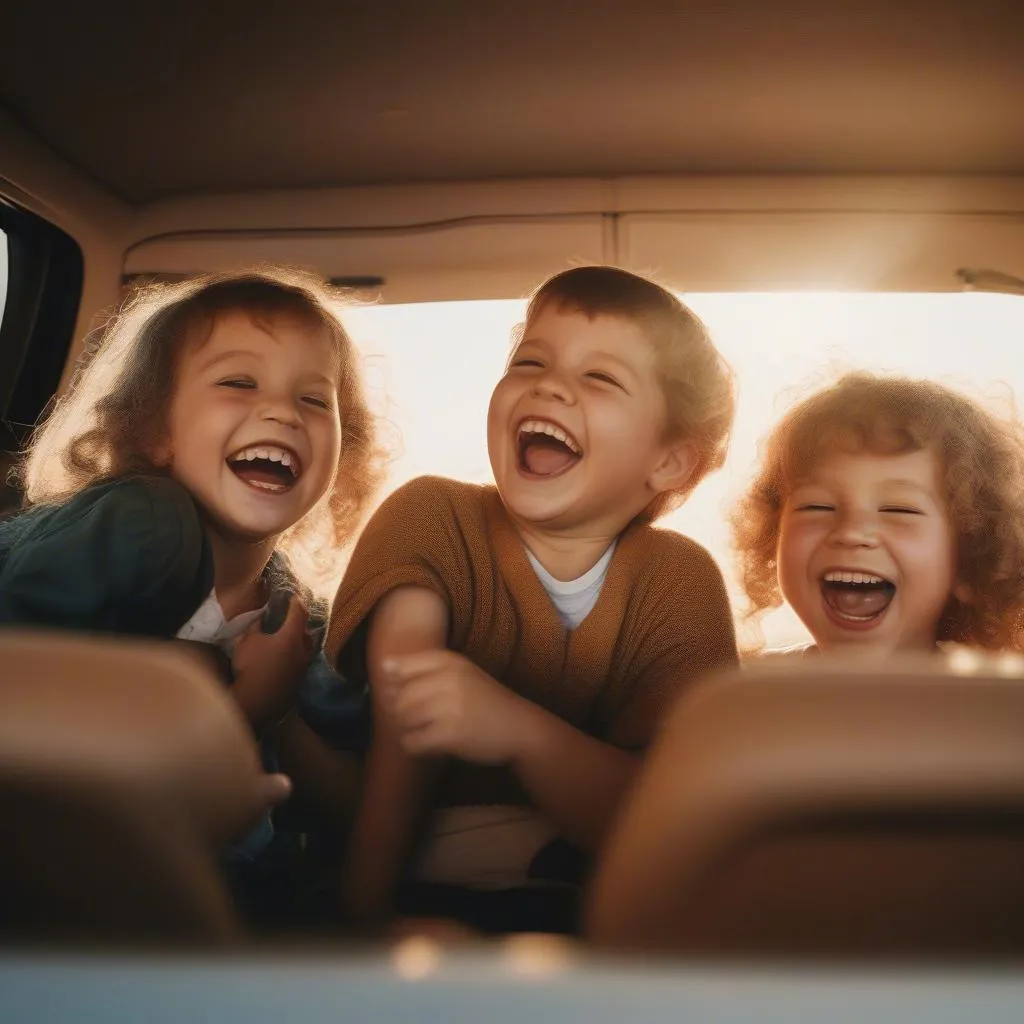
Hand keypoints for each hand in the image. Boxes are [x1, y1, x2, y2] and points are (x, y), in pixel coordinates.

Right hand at [231, 595, 311, 730]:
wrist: (256, 702)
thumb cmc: (251, 666)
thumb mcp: (248, 641)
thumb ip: (257, 627)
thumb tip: (262, 618)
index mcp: (292, 637)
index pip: (298, 613)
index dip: (296, 603)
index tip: (293, 597)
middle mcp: (303, 651)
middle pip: (306, 633)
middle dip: (300, 625)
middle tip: (291, 619)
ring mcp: (302, 669)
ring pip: (304, 650)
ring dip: (298, 643)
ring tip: (287, 640)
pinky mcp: (298, 683)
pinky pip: (298, 664)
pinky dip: (293, 658)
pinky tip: (283, 660)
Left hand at [381, 650, 534, 763]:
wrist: (519, 727)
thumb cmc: (485, 701)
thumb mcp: (461, 674)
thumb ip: (423, 668)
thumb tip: (383, 666)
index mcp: (449, 661)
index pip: (401, 668)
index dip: (398, 686)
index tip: (414, 697)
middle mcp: (448, 679)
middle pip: (399, 697)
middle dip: (402, 713)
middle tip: (423, 721)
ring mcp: (449, 707)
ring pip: (402, 720)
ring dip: (410, 730)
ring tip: (429, 731)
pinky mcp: (450, 734)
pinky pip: (412, 742)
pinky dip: (416, 747)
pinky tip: (431, 745)